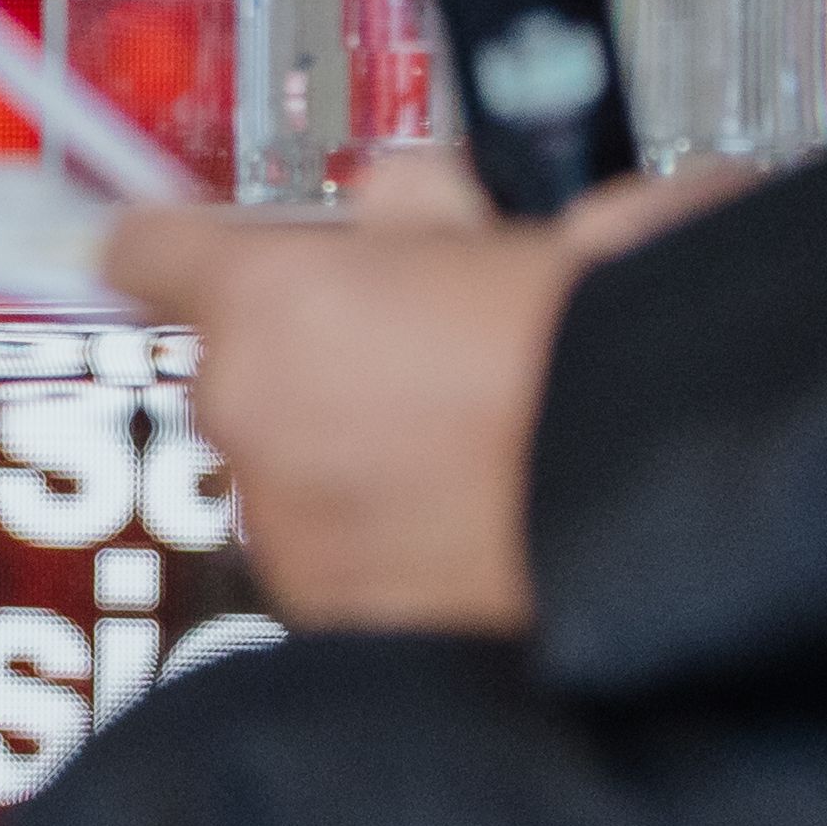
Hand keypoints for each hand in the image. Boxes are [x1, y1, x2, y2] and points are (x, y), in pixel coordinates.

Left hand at [104, 150, 742, 630]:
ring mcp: (287, 529)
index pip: (151, 245)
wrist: (675, 511)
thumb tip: (406, 207)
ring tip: (474, 446)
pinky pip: (337, 555)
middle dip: (312, 354)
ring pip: (287, 466)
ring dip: (350, 452)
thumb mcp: (525, 220)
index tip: (179, 246)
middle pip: (236, 365)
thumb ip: (423, 206)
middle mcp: (253, 417)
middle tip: (424, 348)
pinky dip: (387, 539)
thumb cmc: (611, 350)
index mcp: (275, 299)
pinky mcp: (338, 619)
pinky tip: (478, 518)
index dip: (176, 242)